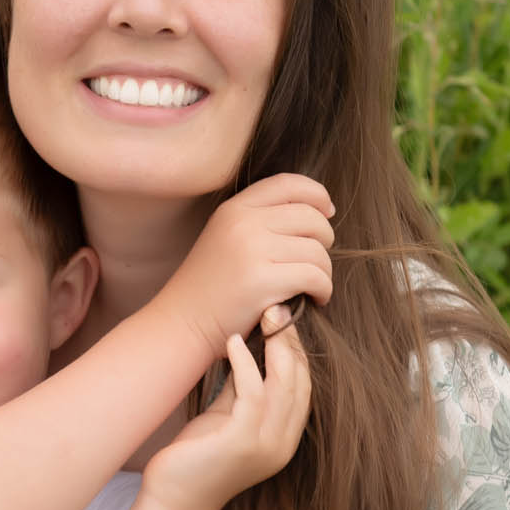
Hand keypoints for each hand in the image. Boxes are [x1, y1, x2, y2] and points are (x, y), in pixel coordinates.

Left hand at [142, 305, 311, 509]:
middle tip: (279, 308)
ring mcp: (266, 446)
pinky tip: (233, 342)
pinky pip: (253, 394)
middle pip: (300, 381)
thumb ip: (244, 390)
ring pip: (284, 385)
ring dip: (275, 346)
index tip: (285, 319)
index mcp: (284, 439)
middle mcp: (283, 444)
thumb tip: (250, 348)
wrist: (172, 500)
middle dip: (291, 341)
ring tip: (263, 316)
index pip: (303, 387)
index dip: (297, 351)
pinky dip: (246, 364)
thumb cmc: (196, 458)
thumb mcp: (227, 417)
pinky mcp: (242, 443)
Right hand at [152, 173, 333, 353]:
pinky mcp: (262, 281)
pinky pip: (315, 277)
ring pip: (317, 251)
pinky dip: (323, 290)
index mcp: (235, 209)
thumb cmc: (210, 288)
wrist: (182, 324)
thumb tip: (318, 213)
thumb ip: (260, 221)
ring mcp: (252, 250)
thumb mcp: (226, 239)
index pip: (289, 184)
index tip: (327, 212)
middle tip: (317, 263)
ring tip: (313, 286)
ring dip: (324, 271)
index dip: (317, 195)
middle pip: (311, 218)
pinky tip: (314, 299)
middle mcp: (243, 223)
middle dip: (325, 240)